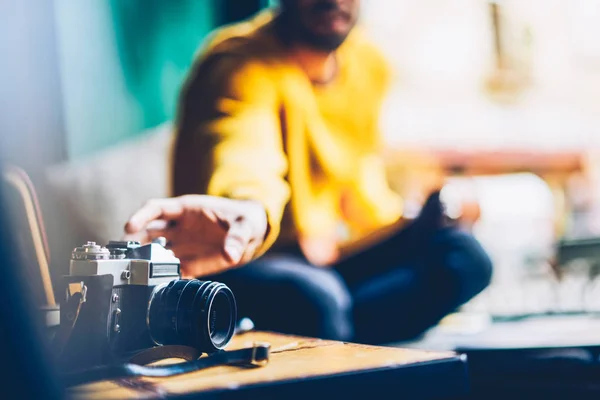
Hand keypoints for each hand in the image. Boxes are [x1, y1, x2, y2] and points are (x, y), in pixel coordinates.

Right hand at [123, 195, 267, 277]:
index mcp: (187, 210)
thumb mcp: (245, 225)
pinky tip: (159, 286)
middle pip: (147, 232)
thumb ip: (237, 238)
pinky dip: (162, 278)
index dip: (141, 216)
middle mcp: (178, 227)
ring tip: (136, 273)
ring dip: (144, 261)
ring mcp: (181, 245)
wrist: (253, 234)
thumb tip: (230, 254)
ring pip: (154, 252)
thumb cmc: (246, 219)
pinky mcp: (188, 263)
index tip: (129, 226)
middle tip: (126, 255)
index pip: (156, 209)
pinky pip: (170, 270)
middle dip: (134, 242)